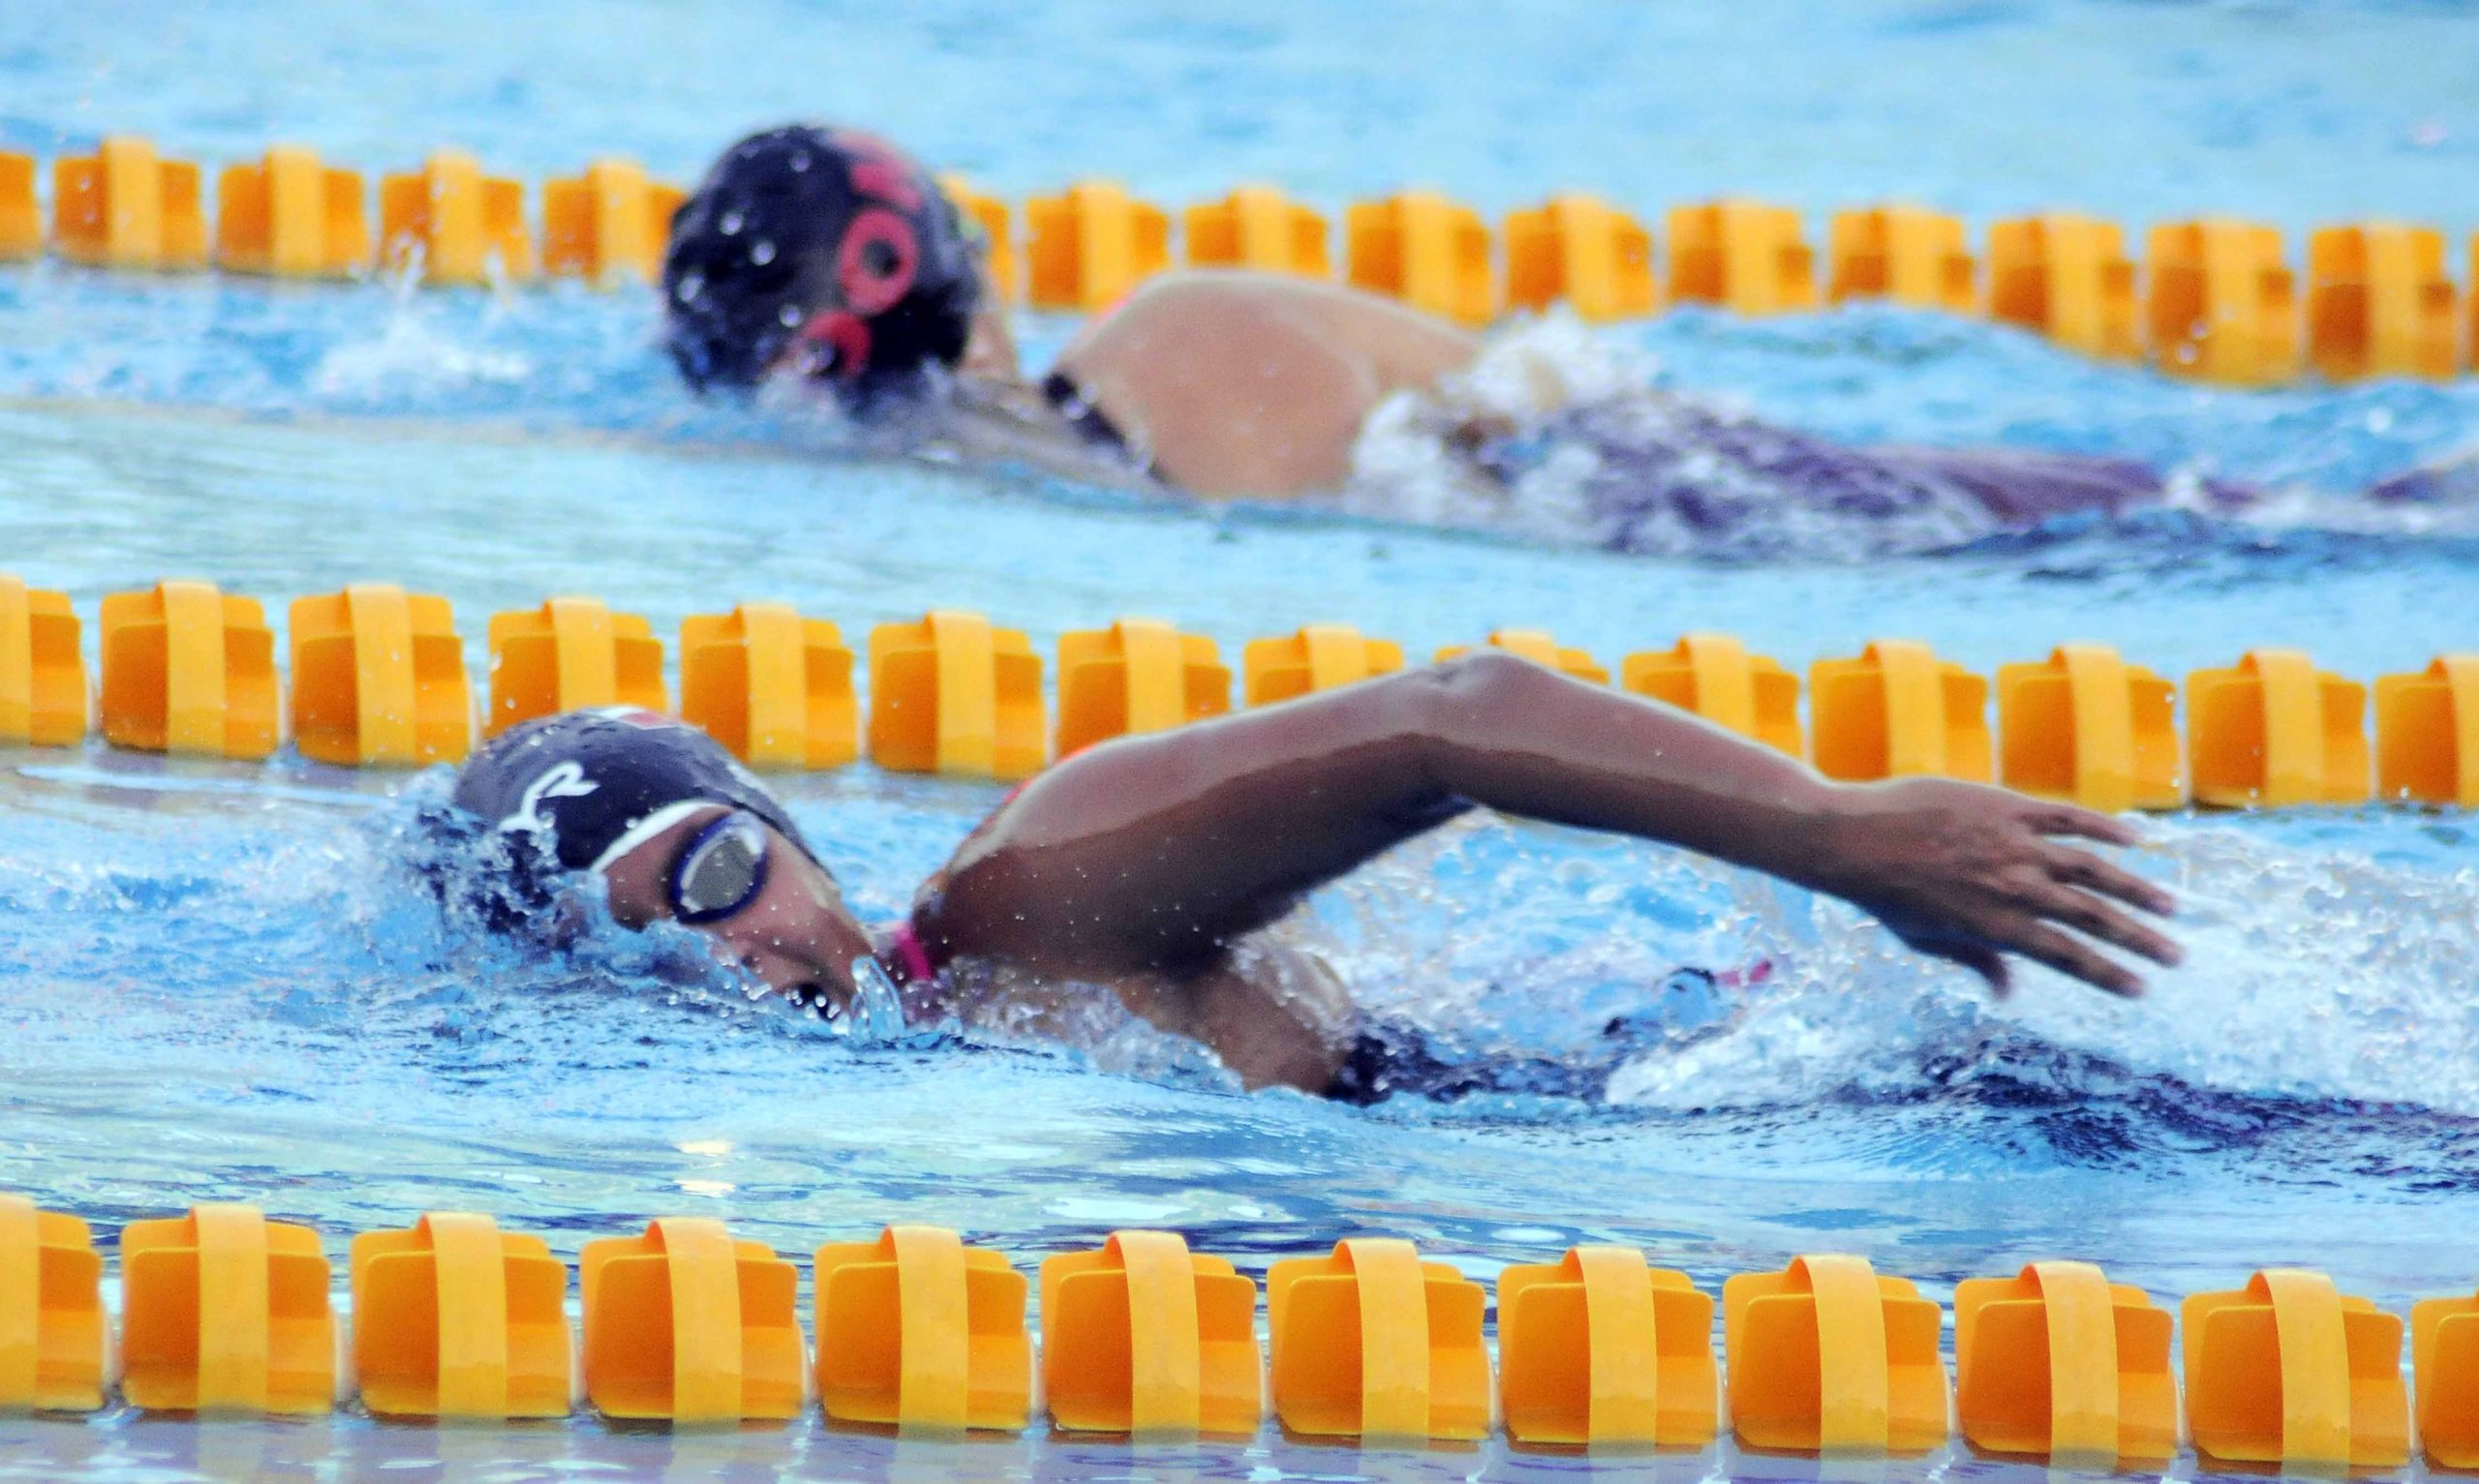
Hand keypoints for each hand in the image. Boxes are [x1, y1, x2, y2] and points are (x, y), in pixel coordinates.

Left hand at [1800, 777, 2180, 997]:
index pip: (2067, 958)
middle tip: (2177, 956)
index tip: (2142, 990)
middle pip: (2092, 918)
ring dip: (2136, 888)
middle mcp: (2015, 889)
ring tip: (2171, 905)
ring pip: (2093, 868)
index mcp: (1997, 927)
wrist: (1853, 838)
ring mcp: (2015, 845)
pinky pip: (2067, 816)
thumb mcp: (1926, 941)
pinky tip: (2138, 839)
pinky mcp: (2008, 808)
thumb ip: (1976, 963)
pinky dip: (2106, 826)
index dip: (2108, 975)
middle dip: (2139, 940)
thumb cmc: (1885, 895)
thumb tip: (2007, 994)